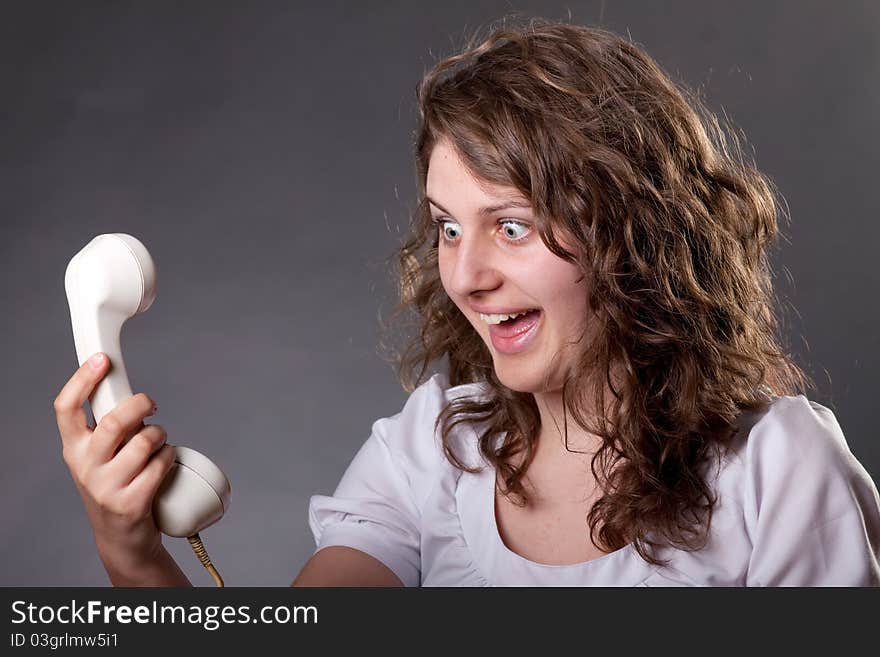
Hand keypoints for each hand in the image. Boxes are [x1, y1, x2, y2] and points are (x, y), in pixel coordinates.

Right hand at [53, 352, 176, 572]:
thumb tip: (126, 388)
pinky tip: (165, 462)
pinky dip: (169, 456)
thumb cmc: (117, 486)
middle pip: (113, 421)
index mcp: (73, 449)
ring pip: (144, 441)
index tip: (102, 359)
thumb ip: (108, 427)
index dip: (82, 379)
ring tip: (159, 442)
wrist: (122, 538)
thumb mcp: (102, 456)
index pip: (66, 408)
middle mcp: (84, 467)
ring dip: (160, 435)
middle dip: (139, 404)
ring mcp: (106, 487)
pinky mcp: (131, 503)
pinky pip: (160, 464)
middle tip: (150, 402)